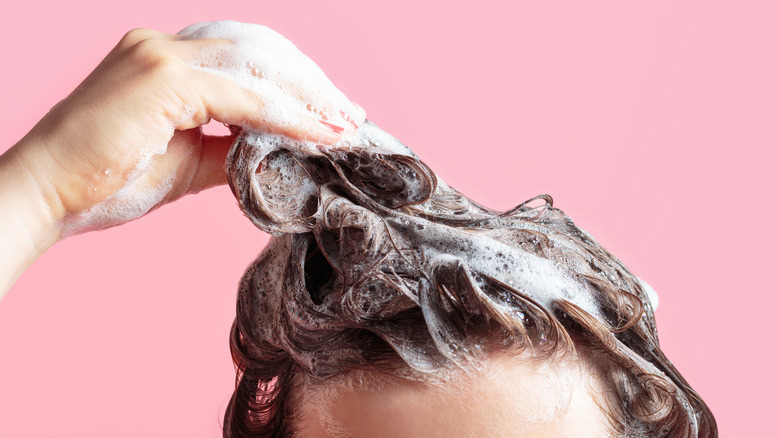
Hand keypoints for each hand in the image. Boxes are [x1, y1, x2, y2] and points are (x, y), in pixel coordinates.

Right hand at [0, 23, 365, 294]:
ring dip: (308, 95)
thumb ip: (232, 149)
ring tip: (345, 125)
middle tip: (352, 115)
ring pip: (259, 62)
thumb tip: (278, 151)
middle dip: (312, 82)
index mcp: (168, 57)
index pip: (248, 55)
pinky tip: (318, 135)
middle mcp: (166, 44)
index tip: (332, 112)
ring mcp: (161, 55)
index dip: (296, 80)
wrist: (44, 197)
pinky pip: (243, 95)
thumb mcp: (187, 163)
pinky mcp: (162, 79)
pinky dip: (286, 116)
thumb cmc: (106, 181)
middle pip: (261, 48)